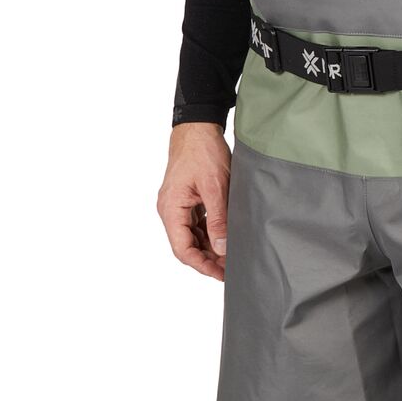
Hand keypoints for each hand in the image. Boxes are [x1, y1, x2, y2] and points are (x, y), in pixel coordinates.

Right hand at [157, 122, 231, 278]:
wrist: (198, 127)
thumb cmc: (203, 151)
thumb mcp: (215, 187)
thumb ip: (218, 219)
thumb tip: (222, 247)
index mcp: (171, 208)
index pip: (182, 248)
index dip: (201, 265)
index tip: (220, 274)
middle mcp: (170, 210)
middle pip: (186, 245)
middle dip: (208, 259)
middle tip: (231, 268)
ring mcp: (178, 205)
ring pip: (192, 236)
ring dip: (210, 248)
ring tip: (231, 257)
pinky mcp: (187, 200)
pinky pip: (196, 224)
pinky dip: (210, 234)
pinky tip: (225, 239)